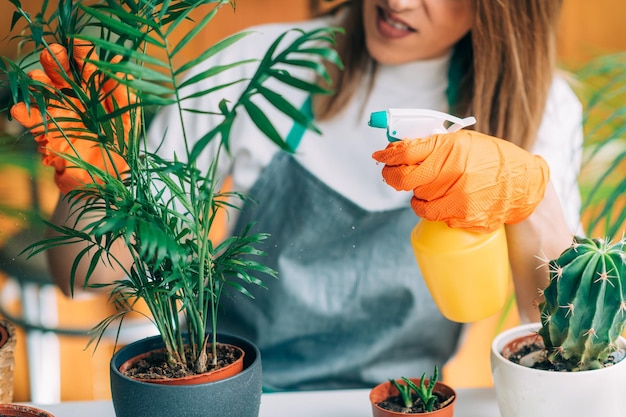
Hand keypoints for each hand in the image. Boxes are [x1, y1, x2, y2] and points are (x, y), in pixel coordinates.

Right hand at [10, 43, 134, 193]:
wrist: (106, 181)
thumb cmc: (120, 147)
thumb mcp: (127, 119)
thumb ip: (123, 93)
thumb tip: (120, 62)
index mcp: (95, 92)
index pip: (87, 67)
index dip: (82, 54)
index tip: (78, 43)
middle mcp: (74, 98)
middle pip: (60, 73)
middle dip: (55, 60)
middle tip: (53, 52)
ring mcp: (58, 113)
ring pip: (43, 91)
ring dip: (38, 82)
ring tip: (37, 77)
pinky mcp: (46, 132)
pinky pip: (32, 120)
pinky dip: (24, 113)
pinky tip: (20, 109)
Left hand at [372, 130, 549, 232]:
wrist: (523, 185)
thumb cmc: (489, 159)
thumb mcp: (461, 142)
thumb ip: (429, 145)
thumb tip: (394, 150)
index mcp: (452, 149)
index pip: (407, 152)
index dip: (388, 156)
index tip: (379, 156)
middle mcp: (454, 172)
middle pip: (406, 180)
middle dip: (394, 177)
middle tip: (393, 175)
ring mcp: (459, 198)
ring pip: (418, 201)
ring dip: (418, 195)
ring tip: (431, 187)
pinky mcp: (463, 218)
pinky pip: (434, 216)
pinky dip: (434, 209)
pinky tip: (446, 200)